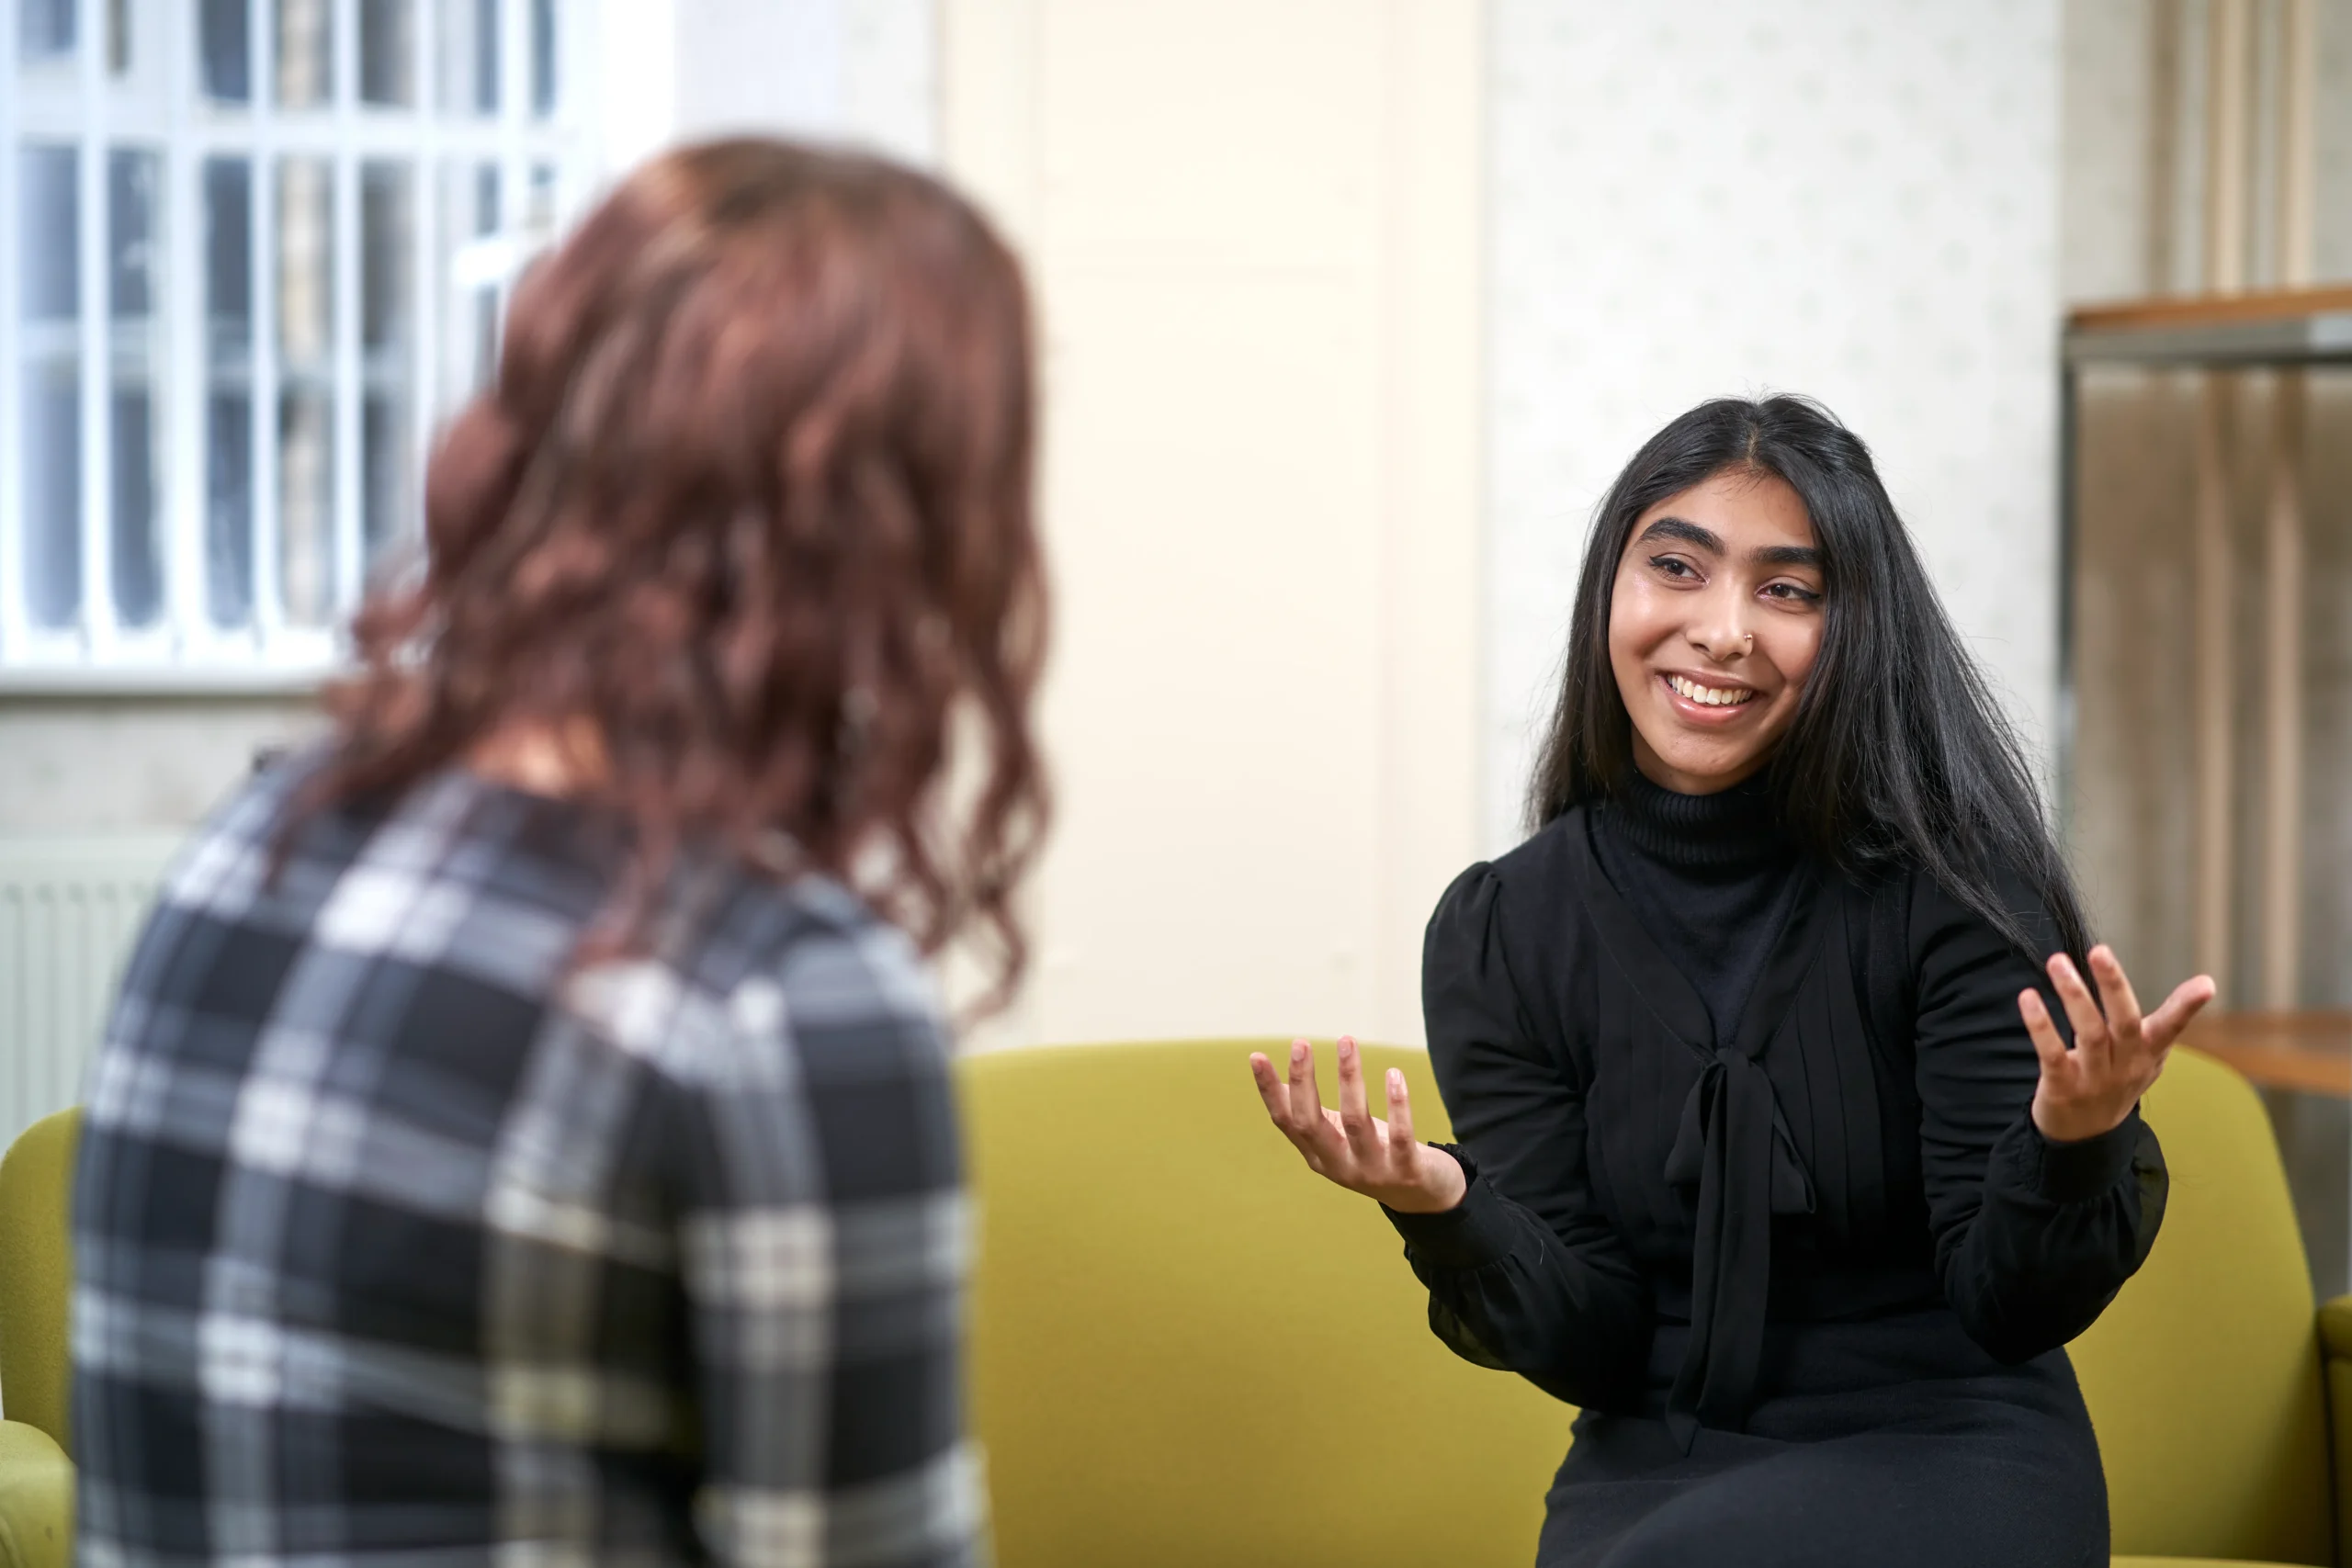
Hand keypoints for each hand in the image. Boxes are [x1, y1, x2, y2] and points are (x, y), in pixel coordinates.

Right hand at [1248, 1036, 1466, 1213]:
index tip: (1257, 1056)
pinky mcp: (1407, 1170)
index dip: (1269, 1091)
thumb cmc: (1375, 1153)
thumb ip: (1313, 1115)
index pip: (1285, 1121)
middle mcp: (1338, 1165)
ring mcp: (1372, 1171)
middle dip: (1302, 1082)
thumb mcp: (1339, 1137)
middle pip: (1310, 1123)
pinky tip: (1394, 1074)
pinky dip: (1397, 1104)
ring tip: (1347, 1041)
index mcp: (1317, 1155)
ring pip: (1355, 1122)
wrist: (1423, 1195)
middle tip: (1300, 1043)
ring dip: (1349, 1079)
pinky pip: (1400, 1135)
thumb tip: (1280, 1083)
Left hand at [2021, 944, 2215, 1143]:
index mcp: (2147, 1053)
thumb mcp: (2148, 1057)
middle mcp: (2125, 1066)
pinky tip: (2029, 998)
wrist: (2085, 1136)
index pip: (2170, 1028)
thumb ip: (2167, 1023)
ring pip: (2089, 1033)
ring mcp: (2094, 1079)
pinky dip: (2040, 1025)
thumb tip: (2206, 982)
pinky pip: (2052, 1053)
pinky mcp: (2062, 1087)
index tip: (2206, 984)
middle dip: (2113, 985)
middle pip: (2124, 1022)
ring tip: (2058, 963)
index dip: (2187, 1007)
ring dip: (2073, 996)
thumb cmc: (2116, 1082)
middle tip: (2100, 951)